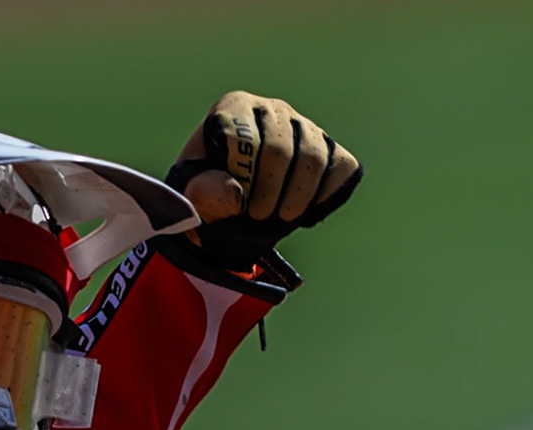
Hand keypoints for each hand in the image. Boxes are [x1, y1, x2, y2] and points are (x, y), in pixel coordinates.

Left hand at [164, 91, 362, 270]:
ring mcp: (304, 126)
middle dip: (269, 191)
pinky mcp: (330, 147)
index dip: (242, 179)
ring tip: (280, 217)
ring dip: (297, 197)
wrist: (229, 206)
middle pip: (280, 149)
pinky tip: (304, 211)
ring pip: (314, 157)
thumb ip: (202, 192)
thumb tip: (237, 196)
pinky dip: (326, 194)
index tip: (238, 203)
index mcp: (233, 108)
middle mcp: (272, 109)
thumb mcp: (191, 195)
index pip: (244, 138)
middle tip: (258, 216)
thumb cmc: (205, 193)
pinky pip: (342, 167)